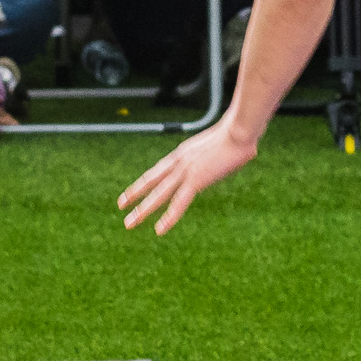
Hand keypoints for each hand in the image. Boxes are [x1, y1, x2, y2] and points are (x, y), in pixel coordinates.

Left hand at [119, 115, 257, 233]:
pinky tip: (159, 229)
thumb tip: (238, 153)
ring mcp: (185, 171)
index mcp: (183, 153)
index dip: (145, 180)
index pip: (159, 169)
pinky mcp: (195, 180)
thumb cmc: (239, 134)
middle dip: (135, 194)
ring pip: (158, 194)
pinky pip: (178, 203)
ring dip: (143, 210)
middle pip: (152, 180)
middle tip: (121, 205)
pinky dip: (168, 217)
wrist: (240, 130)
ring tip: (129, 223)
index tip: (133, 189)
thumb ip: (220, 154)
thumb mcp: (222, 145)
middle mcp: (179, 161)